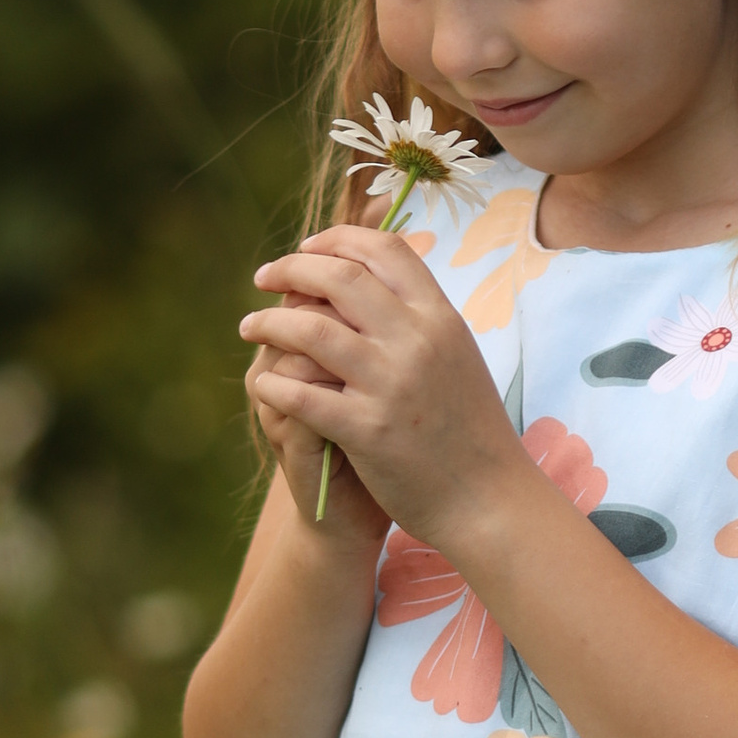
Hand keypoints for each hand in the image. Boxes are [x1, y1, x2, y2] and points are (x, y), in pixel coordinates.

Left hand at [239, 226, 528, 554]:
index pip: (385, 249)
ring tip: (249, 326)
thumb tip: (374, 280)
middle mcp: (418, 341)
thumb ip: (419, 319)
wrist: (488, 498)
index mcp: (440, 317)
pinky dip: (273, 384)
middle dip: (291, 269)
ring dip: (269, 323)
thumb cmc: (468, 430)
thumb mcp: (457, 356)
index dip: (338, 239)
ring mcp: (392, 384)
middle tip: (263, 277)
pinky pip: (302, 395)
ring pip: (311, 331)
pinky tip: (263, 384)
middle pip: (340, 277)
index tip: (306, 248)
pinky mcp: (369, 430)